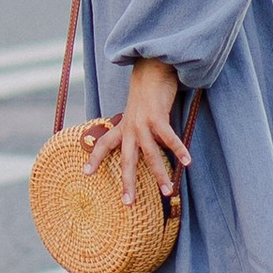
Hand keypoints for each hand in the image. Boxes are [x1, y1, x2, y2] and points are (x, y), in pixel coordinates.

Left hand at [82, 58, 190, 206]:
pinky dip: (178, 150)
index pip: (104, 144)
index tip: (85, 173)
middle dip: (128, 182)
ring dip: (160, 174)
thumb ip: (137, 129)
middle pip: (128, 160)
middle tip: (128, 202)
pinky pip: (169, 138)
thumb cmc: (147, 94)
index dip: (94, 158)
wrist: (151, 70)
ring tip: (168, 191)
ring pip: (151, 155)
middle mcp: (130, 128)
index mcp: (123, 127)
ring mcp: (143, 123)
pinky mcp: (157, 117)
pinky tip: (187, 162)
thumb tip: (145, 146)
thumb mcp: (136, 113)